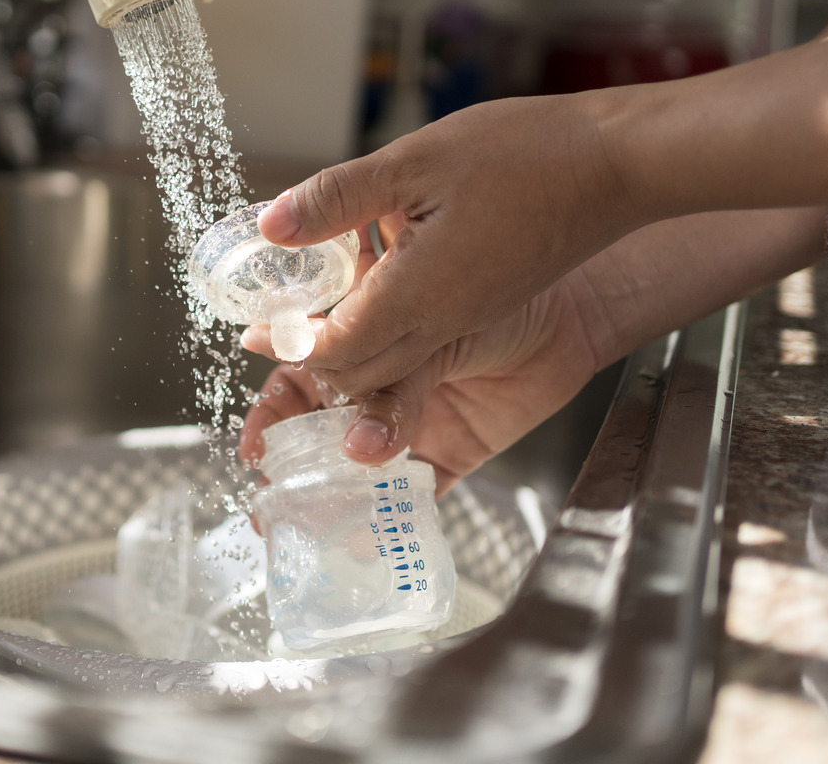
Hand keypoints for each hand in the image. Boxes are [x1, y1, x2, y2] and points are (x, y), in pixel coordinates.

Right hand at [240, 268, 601, 495]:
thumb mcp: (426, 327)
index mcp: (353, 337)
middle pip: (315, 432)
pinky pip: (411, 498)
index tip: (256, 445)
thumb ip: (390, 385)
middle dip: (290, 469)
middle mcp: (372, 384)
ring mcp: (406, 422)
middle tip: (275, 500)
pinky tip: (366, 542)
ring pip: (355, 470)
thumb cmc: (494, 286)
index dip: (271, 413)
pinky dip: (389, 524)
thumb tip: (354, 445)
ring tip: (312, 525)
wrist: (571, 310)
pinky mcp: (446, 455)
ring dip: (329, 500)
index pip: (296, 377)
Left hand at [253, 91, 639, 400]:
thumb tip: (271, 225)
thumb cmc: (527, 156)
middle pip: (361, 374)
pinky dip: (386, 335)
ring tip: (313, 320)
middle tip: (275, 334)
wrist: (620, 166)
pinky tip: (372, 290)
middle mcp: (443, 322)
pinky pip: (424, 344)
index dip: (290, 344)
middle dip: (313, 365)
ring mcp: (468, 318)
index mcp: (419, 296)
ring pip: (393, 364)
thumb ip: (338, 198)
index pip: (336, 351)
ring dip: (350, 354)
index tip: (256, 330)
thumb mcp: (415, 161)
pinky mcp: (485, 305)